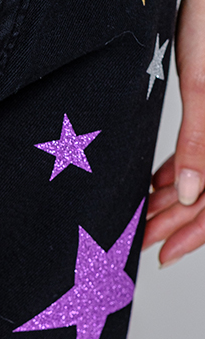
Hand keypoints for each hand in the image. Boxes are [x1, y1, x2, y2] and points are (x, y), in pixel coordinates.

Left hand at [143, 0, 204, 264]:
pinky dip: (182, 166)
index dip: (198, 232)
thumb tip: (191, 196)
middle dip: (180, 218)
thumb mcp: (202, 86)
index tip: (163, 252)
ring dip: (178, 195)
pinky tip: (156, 181)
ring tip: (143, 212)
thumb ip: (200, 142)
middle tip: (141, 235)